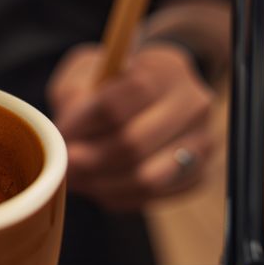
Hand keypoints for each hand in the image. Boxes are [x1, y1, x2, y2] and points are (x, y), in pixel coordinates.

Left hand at [46, 42, 215, 211]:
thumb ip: (73, 96)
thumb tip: (67, 136)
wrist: (156, 94)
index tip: (60, 133)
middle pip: (132, 144)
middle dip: (89, 160)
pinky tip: (100, 185)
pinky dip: (119, 196)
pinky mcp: (199, 174)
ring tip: (78, 178)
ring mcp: (202, 141)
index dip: (80, 125)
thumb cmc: (114, 82)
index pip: (115, 105)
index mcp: (164, 68)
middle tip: (65, 164)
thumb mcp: (88, 72)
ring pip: (147, 177)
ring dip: (102, 184)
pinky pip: (154, 196)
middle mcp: (193, 104)